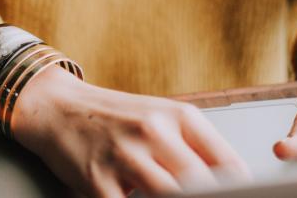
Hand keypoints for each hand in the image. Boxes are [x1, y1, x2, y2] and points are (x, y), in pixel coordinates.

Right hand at [13, 67, 249, 196]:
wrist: (57, 107)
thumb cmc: (114, 118)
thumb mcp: (160, 118)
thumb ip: (194, 147)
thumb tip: (233, 182)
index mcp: (179, 116)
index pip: (227, 163)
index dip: (239, 190)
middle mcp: (153, 131)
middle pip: (200, 183)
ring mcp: (124, 155)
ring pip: (170, 196)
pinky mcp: (96, 179)